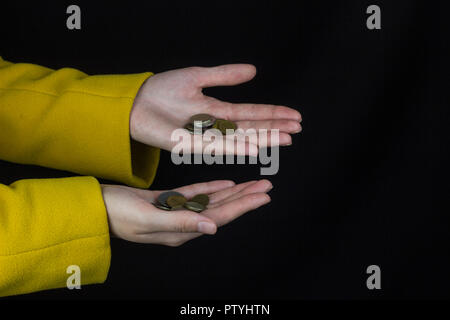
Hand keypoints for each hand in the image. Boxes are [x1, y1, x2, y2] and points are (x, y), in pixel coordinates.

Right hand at [101, 179, 271, 245]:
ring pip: (213, 201)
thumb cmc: (117, 214)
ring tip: (254, 183)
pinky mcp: (168, 202)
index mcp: (181, 231)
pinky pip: (196, 195)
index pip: (220, 217)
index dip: (243, 206)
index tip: (264, 196)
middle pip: (222, 209)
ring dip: (234, 192)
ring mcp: (176, 212)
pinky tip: (227, 184)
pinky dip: (212, 188)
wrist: (96, 208)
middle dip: (246, 198)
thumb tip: (212, 227)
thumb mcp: (147, 219)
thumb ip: (180, 223)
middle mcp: (183, 224)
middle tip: (267, 186)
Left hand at [130, 64, 301, 154]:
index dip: (273, 114)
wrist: (135, 102)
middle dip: (274, 128)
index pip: (252, 113)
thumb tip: (253, 70)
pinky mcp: (191, 145)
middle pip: (251, 128)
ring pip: (240, 139)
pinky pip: (218, 147)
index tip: (295, 116)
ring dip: (263, 139)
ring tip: (286, 138)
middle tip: (298, 130)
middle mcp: (215, 126)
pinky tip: (255, 148)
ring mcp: (204, 137)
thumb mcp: (198, 77)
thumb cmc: (162, 90)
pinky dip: (237, 148)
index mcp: (217, 110)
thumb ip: (225, 75)